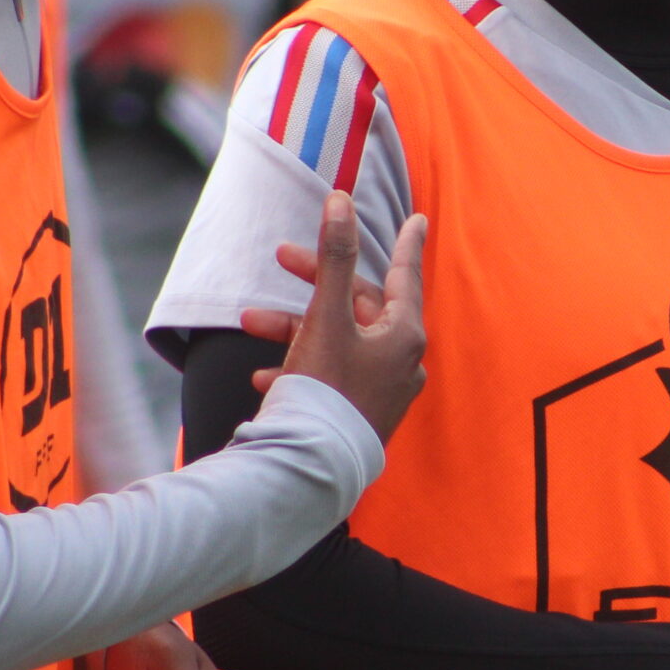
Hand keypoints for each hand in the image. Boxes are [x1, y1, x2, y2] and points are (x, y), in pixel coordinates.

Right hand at [237, 192, 428, 442]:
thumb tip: (341, 200)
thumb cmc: (324, 388)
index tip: (418, 220)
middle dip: (314, 283)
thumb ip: (334, 257)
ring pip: (338, 341)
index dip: (405, 243)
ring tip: (251, 323)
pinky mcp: (359, 414)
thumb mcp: (325, 315)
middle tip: (282, 257)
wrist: (311, 469)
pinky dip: (300, 369)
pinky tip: (264, 380)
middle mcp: (401, 362)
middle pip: (360, 305)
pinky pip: (331, 378)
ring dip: (295, 329)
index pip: (405, 274)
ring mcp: (383, 391)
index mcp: (403, 334)